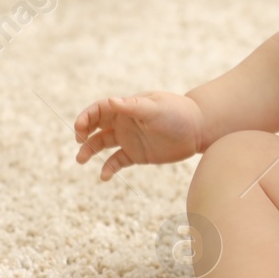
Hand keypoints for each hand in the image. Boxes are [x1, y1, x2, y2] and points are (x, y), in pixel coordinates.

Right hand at [74, 91, 205, 178]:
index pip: (99, 110)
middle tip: (79, 143)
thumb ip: (132, 106)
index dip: (86, 118)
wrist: (198, 129)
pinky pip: (117, 161)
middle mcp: (124, 122)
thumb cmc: (177, 112)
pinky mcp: (137, 154)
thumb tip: (111, 101)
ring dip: (90, 151)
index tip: (80, 128)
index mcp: (126, 107)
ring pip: (102, 144)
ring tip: (81, 160)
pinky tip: (104, 176)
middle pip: (96, 127)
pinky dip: (109, 168)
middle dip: (83, 133)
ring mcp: (129, 138)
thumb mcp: (155, 108)